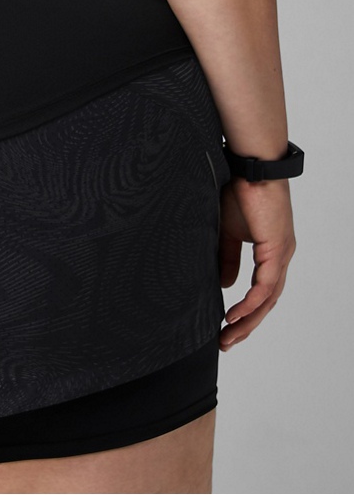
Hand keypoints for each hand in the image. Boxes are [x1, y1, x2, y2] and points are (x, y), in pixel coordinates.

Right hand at [218, 175, 295, 350]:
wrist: (250, 167)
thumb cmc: (239, 190)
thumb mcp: (228, 230)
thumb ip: (228, 257)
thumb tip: (227, 285)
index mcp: (272, 251)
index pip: (262, 291)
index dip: (246, 311)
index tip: (226, 326)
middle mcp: (281, 257)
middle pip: (267, 302)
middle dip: (247, 325)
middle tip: (226, 341)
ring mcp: (281, 254)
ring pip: (268, 299)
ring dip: (247, 320)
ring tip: (228, 335)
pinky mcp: (276, 250)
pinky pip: (264, 286)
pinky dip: (250, 303)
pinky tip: (234, 315)